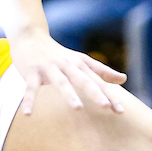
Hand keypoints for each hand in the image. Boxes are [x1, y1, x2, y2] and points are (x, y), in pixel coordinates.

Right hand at [8, 26, 126, 114]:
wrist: (31, 36)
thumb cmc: (58, 54)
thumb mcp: (81, 61)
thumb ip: (102, 71)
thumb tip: (124, 79)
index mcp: (81, 64)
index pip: (99, 82)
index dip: (110, 95)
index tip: (121, 110)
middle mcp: (68, 65)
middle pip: (84, 81)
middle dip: (96, 93)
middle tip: (107, 106)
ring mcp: (50, 68)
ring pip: (61, 82)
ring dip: (69, 94)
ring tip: (78, 108)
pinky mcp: (32, 72)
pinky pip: (30, 88)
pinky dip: (29, 100)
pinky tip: (28, 114)